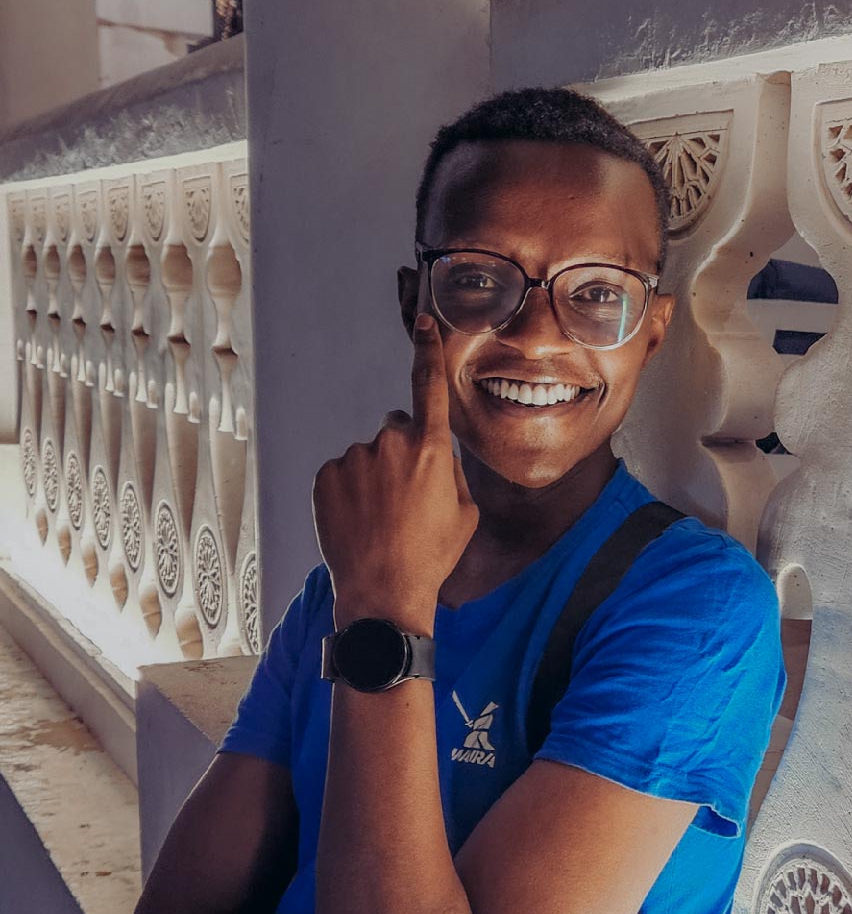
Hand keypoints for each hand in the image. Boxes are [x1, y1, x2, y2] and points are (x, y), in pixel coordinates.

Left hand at [312, 313, 478, 635]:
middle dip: (402, 451)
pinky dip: (348, 490)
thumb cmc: (431, 554)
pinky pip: (342, 472)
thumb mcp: (464, 513)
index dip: (427, 350)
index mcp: (430, 449)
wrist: (383, 591)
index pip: (428, 386)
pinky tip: (358, 520)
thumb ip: (450, 470)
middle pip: (397, 429)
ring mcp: (354, 459)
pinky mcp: (326, 476)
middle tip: (405, 497)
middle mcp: (390, 444)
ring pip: (368, 455)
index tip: (424, 321)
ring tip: (381, 518)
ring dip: (374, 476)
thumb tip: (435, 451)